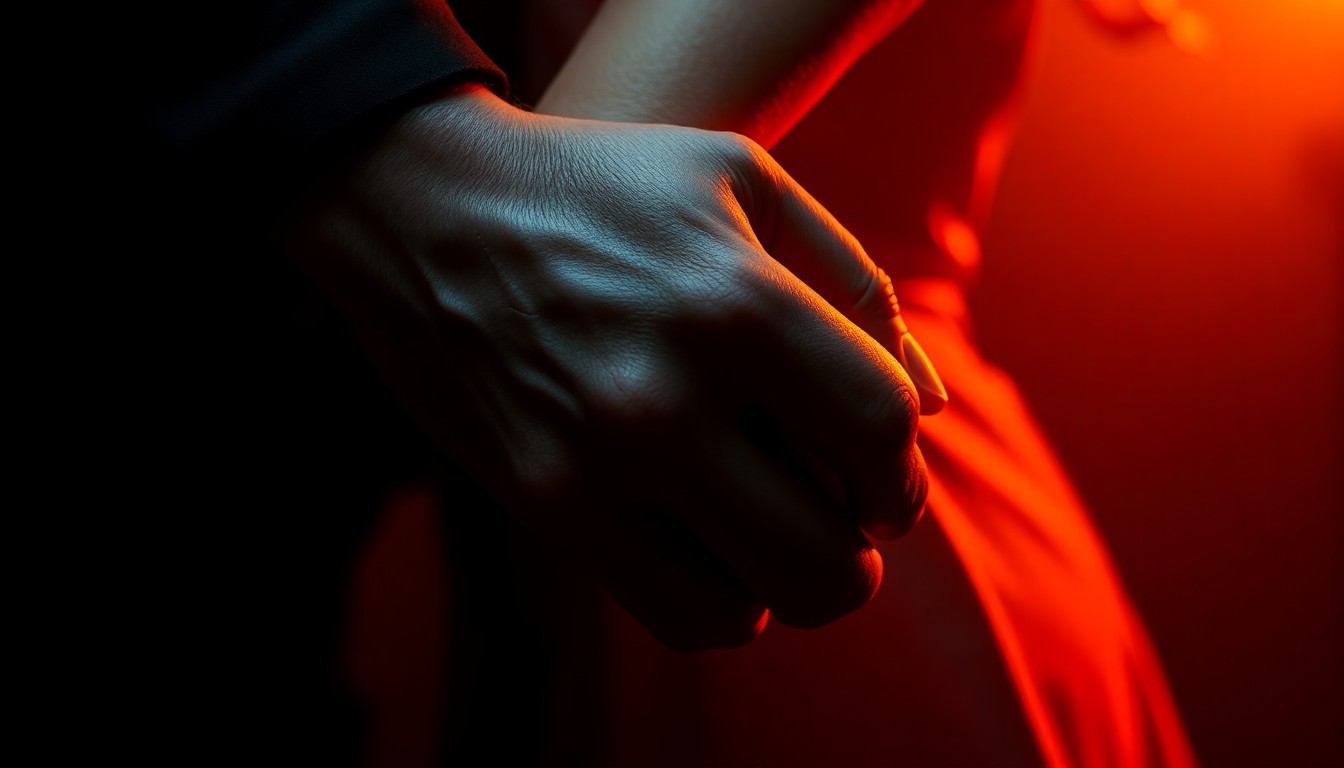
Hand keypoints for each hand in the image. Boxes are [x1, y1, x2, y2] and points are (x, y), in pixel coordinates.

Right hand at [287, 83, 934, 650]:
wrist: (425, 207)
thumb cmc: (603, 185)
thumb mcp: (743, 176)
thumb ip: (853, 280)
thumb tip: (934, 405)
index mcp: (736, 300)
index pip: (881, 430)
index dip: (905, 473)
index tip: (888, 483)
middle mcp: (669, 396)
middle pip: (831, 554)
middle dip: (863, 550)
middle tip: (845, 521)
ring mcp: (599, 463)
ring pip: (758, 604)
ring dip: (790, 583)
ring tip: (776, 532)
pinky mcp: (546, 505)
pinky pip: (677, 614)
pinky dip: (721, 602)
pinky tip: (712, 548)